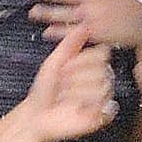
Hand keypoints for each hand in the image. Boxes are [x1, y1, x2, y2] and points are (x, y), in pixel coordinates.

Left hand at [18, 27, 120, 141]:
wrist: (37, 115)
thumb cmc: (44, 89)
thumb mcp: (54, 61)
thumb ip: (69, 43)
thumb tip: (84, 26)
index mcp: (91, 65)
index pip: (101, 54)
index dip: (80, 62)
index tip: (64, 69)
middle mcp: (100, 79)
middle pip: (101, 70)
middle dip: (74, 79)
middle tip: (61, 87)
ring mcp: (102, 97)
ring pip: (101, 87)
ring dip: (75, 93)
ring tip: (64, 98)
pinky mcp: (102, 115)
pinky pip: (105, 105)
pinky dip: (85, 107)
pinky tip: (76, 109)